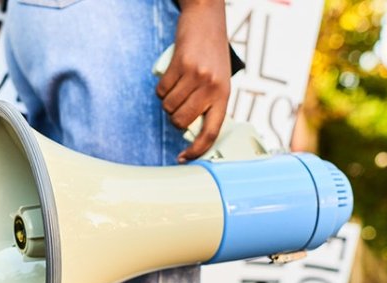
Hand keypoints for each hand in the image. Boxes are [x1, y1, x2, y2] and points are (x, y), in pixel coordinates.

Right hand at [156, 0, 230, 162]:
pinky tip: (172, 75)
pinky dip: (162, 87)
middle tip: (179, 104)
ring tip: (177, 86)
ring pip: (169, 106)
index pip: (211, 132)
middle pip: (181, 121)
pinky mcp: (181, 64)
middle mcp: (212, 88)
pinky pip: (162, 89)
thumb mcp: (219, 80)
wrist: (207, 19)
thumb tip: (191, 129)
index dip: (197, 150)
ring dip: (167, 101)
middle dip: (174, 117)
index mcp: (224, 96)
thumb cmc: (212, 53)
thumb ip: (209, 103)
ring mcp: (196, 76)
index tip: (184, 158)